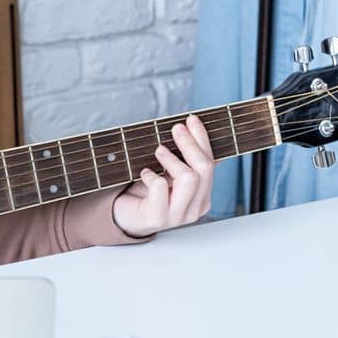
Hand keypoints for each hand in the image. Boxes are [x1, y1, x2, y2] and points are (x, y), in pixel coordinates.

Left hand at [111, 113, 214, 238]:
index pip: (211, 164)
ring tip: (159, 150)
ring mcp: (178, 216)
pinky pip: (160, 189)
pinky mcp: (157, 218)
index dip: (202, 139)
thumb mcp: (171, 173)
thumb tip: (194, 128)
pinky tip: (145, 172)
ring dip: (173, 159)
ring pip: (189, 178)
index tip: (192, 119)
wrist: (126, 217)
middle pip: (204, 169)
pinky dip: (152, 175)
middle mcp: (195, 208)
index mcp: (203, 197)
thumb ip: (185, 158)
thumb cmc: (149, 193)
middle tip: (176, 128)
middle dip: (190, 144)